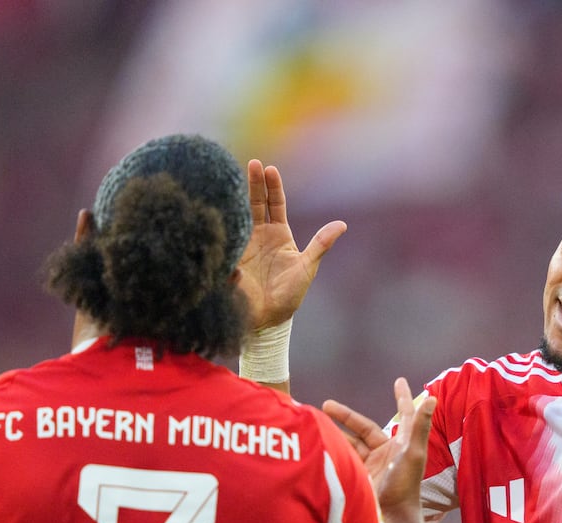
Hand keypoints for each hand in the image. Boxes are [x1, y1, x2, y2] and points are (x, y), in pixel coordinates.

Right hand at [237, 159, 345, 329]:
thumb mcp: (306, 268)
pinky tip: (219, 209)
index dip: (272, 186)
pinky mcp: (229, 258)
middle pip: (256, 203)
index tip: (269, 168)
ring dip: (235, 197)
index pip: (275, 205)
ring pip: (239, 215)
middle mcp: (260, 236)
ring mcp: (243, 245)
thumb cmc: (289, 296)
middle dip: (254, 183)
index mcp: (279, 235)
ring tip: (227, 179)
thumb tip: (342, 225)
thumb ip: (320, 245)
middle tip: (252, 163)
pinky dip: (224, 225)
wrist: (267, 321)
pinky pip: (226, 239)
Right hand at [323, 378, 434, 510]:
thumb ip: (420, 426)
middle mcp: (387, 450)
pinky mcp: (361, 473)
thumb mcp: (413, 453)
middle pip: (364, 427)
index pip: (403, 413)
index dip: (402, 397)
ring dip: (336, 433)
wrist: (392, 516)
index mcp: (403, 442)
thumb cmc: (406, 484)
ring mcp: (373, 462)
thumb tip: (432, 399)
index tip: (399, 382)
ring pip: (352, 441)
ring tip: (318, 424)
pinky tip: (321, 443)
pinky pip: (346, 456)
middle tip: (326, 405)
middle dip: (345, 416)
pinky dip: (335, 449)